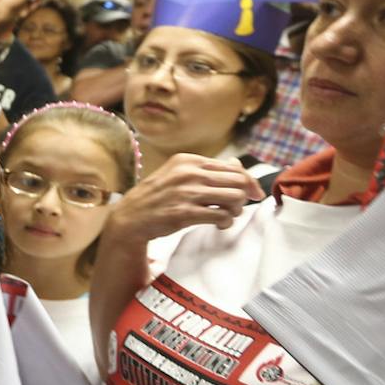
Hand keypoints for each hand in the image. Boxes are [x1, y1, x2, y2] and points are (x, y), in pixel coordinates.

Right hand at [108, 154, 264, 246]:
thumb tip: (238, 165)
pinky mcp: (185, 214)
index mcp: (188, 161)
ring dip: (236, 210)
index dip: (249, 181)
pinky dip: (226, 222)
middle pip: (238, 182)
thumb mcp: (178, 173)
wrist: (130, 217)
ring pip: (234, 198)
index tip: (254, 193)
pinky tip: (219, 224)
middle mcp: (188, 174)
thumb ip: (207, 169)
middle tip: (236, 206)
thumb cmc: (156, 196)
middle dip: (243, 196)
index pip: (233, 167)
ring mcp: (187, 194)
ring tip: (226, 215)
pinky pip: (223, 216)